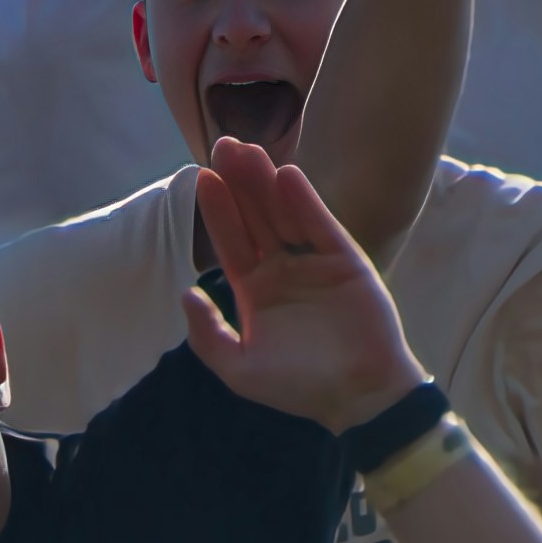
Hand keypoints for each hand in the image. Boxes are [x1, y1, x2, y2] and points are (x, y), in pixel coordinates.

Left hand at [178, 140, 426, 431]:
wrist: (356, 397)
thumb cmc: (298, 388)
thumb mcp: (240, 369)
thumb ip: (208, 335)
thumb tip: (185, 292)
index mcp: (256, 292)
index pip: (232, 242)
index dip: (218, 211)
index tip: (202, 178)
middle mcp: (283, 271)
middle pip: (256, 217)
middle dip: (239, 183)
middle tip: (222, 145)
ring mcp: (314, 262)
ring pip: (285, 213)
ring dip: (266, 182)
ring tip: (248, 149)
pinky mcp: (344, 260)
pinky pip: (320, 225)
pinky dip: (304, 201)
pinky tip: (286, 174)